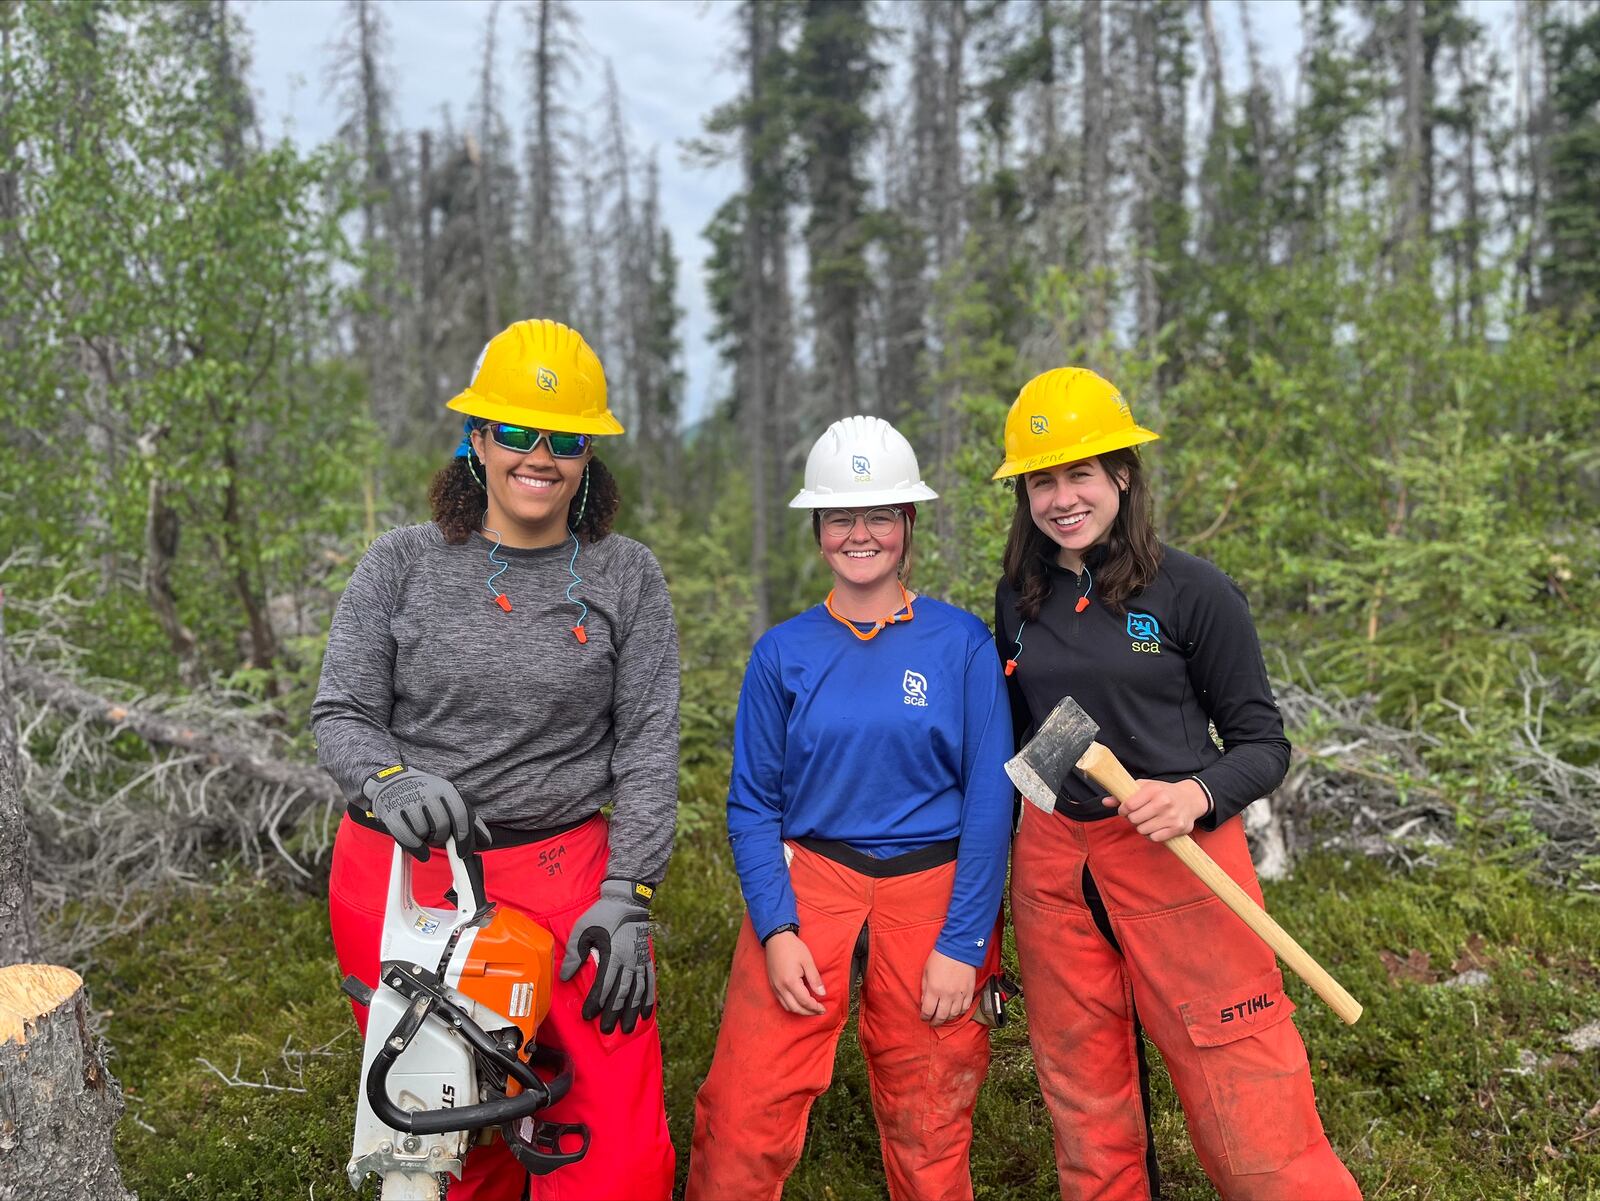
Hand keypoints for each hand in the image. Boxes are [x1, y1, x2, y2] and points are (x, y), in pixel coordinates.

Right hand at [361, 766, 489, 860]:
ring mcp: (408, 802)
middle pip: (442, 826)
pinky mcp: (391, 813)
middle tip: (438, 837)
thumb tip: (485, 841)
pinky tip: (421, 850)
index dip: (464, 838)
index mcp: (446, 789)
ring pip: (424, 833)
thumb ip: (468, 818)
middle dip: (442, 838)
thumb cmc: (427, 794)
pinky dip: (416, 848)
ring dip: (427, 840)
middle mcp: (428, 793)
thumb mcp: (449, 798)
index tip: (463, 853)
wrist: (393, 780)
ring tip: (424, 833)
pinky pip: (407, 838)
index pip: (461, 815)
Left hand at [558, 880, 655, 1033]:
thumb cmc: (602, 915)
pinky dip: (648, 999)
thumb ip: (574, 953)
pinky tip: (646, 1013)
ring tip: (627, 1028)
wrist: (628, 901)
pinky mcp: (646, 959)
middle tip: (608, 1030)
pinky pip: (649, 983)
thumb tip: (565, 977)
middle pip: (621, 992)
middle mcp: (629, 961)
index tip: (588, 1016)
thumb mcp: (583, 929)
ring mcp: (640, 961)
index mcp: (612, 954)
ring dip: (631, 1011)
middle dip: (614, 1012)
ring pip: (637, 991)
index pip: (603, 984)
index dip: (596, 1002)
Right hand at [764, 931, 826, 1015]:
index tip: (824, 1008)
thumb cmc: (793, 948)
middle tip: (819, 1011)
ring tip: (811, 1009)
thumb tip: (822, 994)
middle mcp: (781, 988)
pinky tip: (799, 1003)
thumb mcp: (808, 961)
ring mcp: (775, 987)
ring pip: (788, 1007)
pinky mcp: (772, 985)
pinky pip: (782, 1001)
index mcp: (790, 982)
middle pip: (796, 1008)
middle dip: (809, 1012)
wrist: (776, 939)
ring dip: (800, 1011)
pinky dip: (792, 1006)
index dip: (815, 1007)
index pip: (805, 1001)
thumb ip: (815, 979)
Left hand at [920, 950, 975, 1023]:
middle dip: (935, 1022)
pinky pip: (965, 1008)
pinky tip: (955, 1010)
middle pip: (941, 1017)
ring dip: (947, 1018)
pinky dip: (960, 1012)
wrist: (958, 948)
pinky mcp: (969, 992)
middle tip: (933, 1022)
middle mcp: (947, 995)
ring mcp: (960, 994)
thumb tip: (924, 1002)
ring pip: (954, 1015)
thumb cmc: (939, 958)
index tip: (924, 1017)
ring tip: (943, 1016)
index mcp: (934, 989)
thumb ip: (924, 988)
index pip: (927, 1011)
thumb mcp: (925, 972)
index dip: (924, 1017)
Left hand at [1102, 778, 1209, 842]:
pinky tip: (1156, 827)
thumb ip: (1124, 794)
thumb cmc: (1164, 792)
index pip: (1129, 805)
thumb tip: (1105, 802)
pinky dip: (1152, 835)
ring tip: (1148, 821)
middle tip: (1138, 815)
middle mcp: (1164, 802)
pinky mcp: (1178, 828)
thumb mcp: (1145, 787)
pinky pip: (1155, 838)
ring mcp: (1172, 816)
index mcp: (1153, 789)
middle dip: (1133, 819)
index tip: (1125, 810)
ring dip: (1142, 827)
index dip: (1123, 810)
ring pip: (1143, 830)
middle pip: (1134, 820)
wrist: (1191, 799)